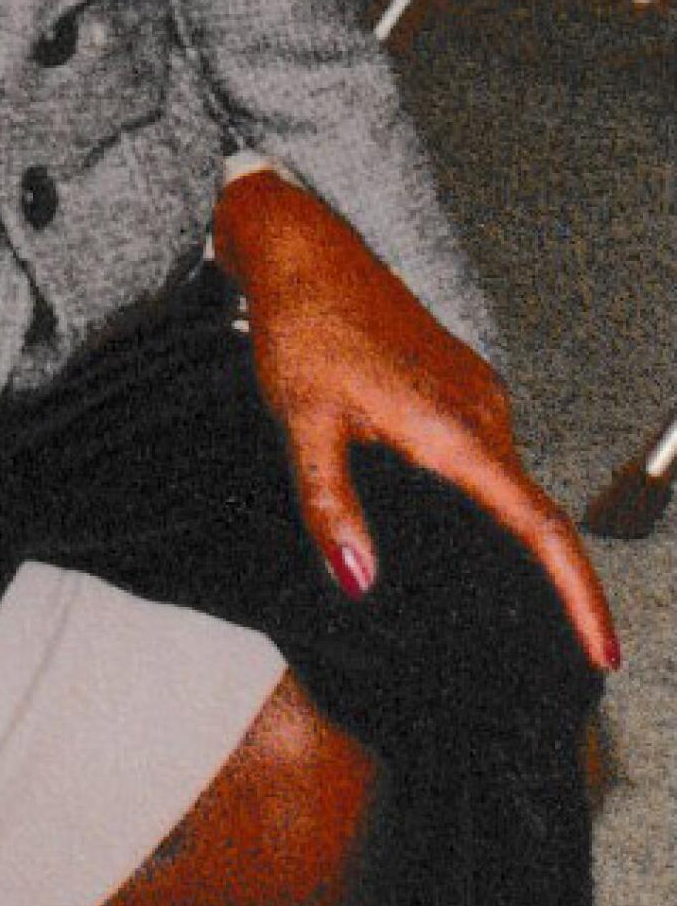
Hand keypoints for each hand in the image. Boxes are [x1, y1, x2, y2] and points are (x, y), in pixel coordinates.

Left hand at [215, 169, 619, 672]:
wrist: (303, 250)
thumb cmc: (304, 328)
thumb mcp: (303, 421)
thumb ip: (330, 504)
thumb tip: (358, 582)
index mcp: (457, 430)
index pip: (540, 527)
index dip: (578, 595)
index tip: (603, 654)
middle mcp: (484, 413)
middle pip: (531, 516)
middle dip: (545, 588)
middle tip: (542, 655)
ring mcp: (478, 396)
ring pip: (506, 487)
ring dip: (504, 541)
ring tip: (487, 611)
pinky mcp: (463, 386)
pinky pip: (488, 460)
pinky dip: (482, 502)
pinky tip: (447, 530)